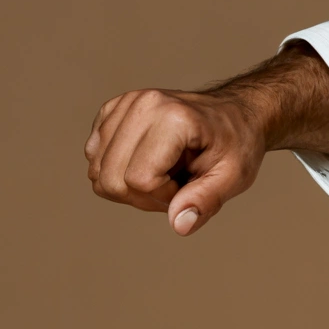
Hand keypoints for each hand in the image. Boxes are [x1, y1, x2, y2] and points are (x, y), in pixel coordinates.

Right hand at [85, 88, 266, 236]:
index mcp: (173, 118)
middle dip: (143, 195)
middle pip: (109, 179)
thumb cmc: (235, 144)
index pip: (139, 180)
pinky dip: (116, 168)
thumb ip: (206, 201)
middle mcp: (142, 105)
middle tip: (176, 182)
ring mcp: (123, 104)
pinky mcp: (111, 110)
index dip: (163, 197)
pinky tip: (145, 160)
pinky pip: (93, 156)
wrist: (234, 114)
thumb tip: (179, 225)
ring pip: (97, 171)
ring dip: (128, 184)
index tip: (189, 185)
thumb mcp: (234, 177)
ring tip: (163, 170)